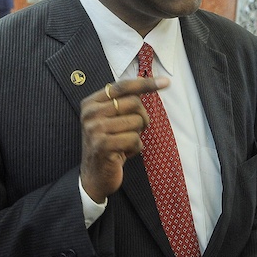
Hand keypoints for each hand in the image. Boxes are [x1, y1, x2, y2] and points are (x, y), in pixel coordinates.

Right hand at [79, 78, 164, 202]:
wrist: (94, 176)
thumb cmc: (109, 145)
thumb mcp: (112, 120)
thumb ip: (124, 101)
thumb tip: (149, 80)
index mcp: (91, 103)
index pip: (122, 86)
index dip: (145, 84)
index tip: (166, 82)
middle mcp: (90, 113)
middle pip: (133, 103)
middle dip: (142, 118)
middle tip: (133, 130)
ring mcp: (95, 129)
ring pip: (136, 122)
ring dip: (137, 135)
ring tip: (125, 143)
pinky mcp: (103, 145)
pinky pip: (134, 139)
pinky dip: (136, 148)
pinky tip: (124, 154)